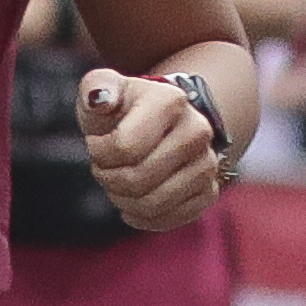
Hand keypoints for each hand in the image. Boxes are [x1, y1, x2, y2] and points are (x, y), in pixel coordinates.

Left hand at [81, 65, 220, 229]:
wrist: (160, 122)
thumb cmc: (124, 108)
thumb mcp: (104, 87)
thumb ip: (96, 86)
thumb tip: (100, 97)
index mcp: (171, 101)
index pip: (125, 147)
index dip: (99, 153)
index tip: (96, 143)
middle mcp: (198, 131)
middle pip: (137, 180)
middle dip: (108, 178)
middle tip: (103, 167)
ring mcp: (207, 163)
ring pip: (153, 204)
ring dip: (123, 200)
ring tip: (118, 181)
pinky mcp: (209, 191)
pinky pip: (171, 219)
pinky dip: (144, 217)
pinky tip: (134, 202)